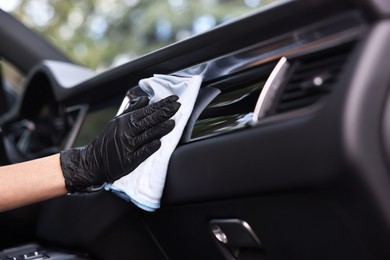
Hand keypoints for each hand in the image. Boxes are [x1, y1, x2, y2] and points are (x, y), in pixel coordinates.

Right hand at [60, 95, 179, 192]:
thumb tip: (145, 99)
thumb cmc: (107, 140)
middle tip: (177, 106)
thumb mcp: (117, 122)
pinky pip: (141, 152)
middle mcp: (127, 131)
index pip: (147, 110)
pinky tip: (158, 143)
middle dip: (164, 113)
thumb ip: (132, 110)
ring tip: (172, 123)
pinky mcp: (129, 160)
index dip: (161, 104)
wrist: (93, 161)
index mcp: (125, 121)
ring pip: (147, 135)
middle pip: (149, 121)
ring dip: (160, 129)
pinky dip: (150, 147)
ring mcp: (128, 146)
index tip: (174, 99)